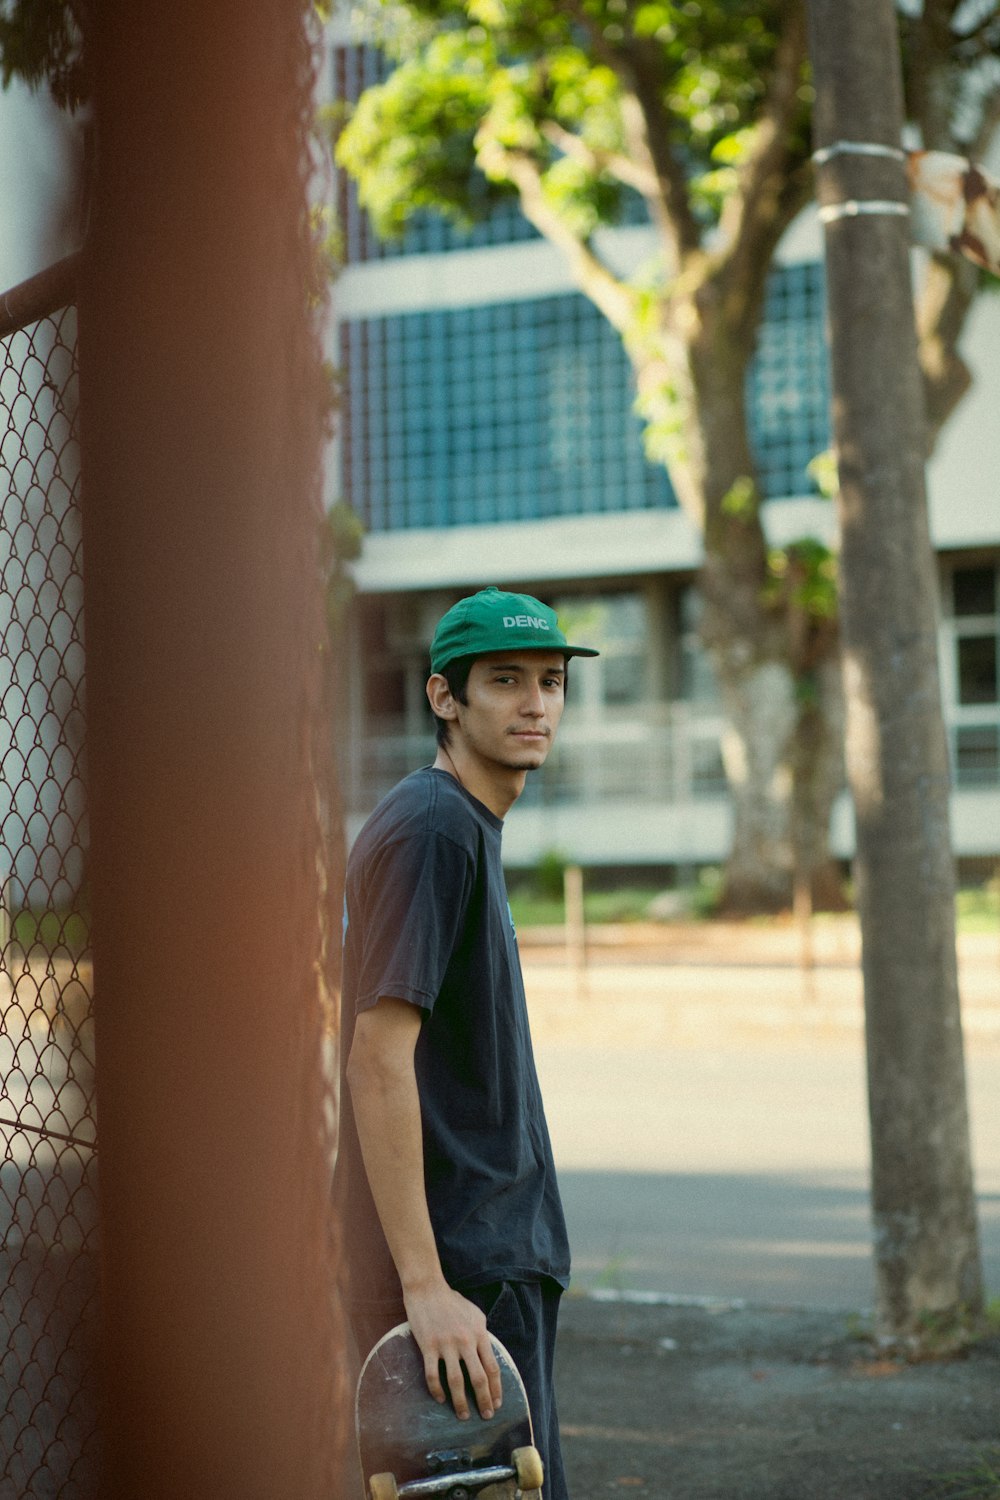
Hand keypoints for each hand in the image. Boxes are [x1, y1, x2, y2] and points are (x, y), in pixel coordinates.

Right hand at [403, 1281, 503, 1421]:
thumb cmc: (452, 1301)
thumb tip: (487, 1355)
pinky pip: (433, 1375)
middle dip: (484, 1401)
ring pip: (457, 1381)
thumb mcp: (475, 1314)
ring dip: (461, 1402)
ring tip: (464, 1416)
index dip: (496, 1389)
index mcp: (479, 1334)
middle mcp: (466, 1341)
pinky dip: (437, 1390)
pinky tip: (440, 1399)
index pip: (492, 1368)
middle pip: (479, 1378)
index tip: (497, 1404)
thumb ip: (483, 1335)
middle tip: (486, 1416)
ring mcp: (447, 1344)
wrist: (427, 1289)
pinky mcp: (428, 1346)